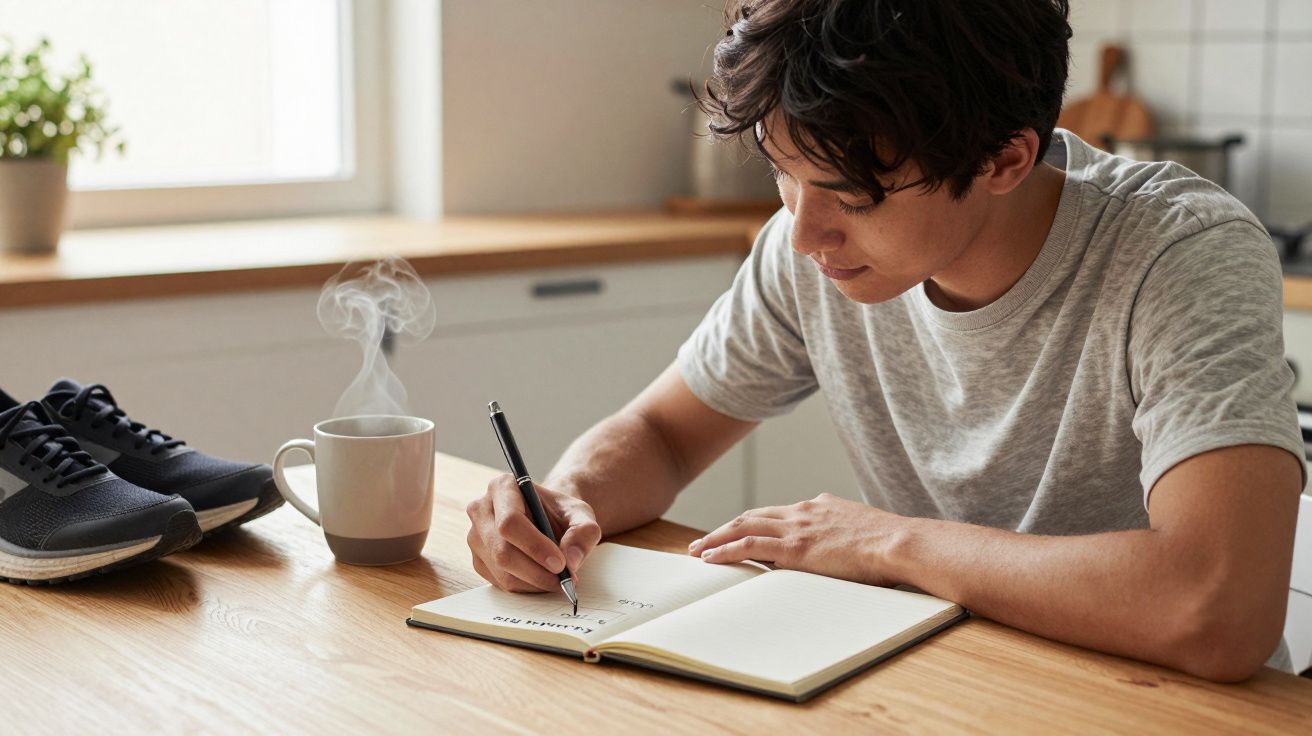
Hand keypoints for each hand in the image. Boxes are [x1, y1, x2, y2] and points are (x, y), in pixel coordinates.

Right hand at [466, 473, 601, 592]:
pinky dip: (526, 587)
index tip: (560, 564)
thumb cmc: (561, 513)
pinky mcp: (478, 559)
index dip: (535, 546)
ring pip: (501, 570)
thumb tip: (571, 560)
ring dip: (534, 582)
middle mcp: (482, 509)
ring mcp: (476, 536)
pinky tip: (543, 578)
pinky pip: (500, 582)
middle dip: (537, 571)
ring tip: (559, 579)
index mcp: (503, 487)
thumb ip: (583, 532)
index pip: (510, 522)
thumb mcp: (581, 515)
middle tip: (565, 579)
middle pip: (502, 550)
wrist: (548, 520)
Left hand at [688, 493, 907, 586]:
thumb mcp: (865, 531)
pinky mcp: (794, 547)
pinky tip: (710, 558)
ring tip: (697, 550)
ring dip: (716, 538)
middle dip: (726, 527)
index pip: (779, 514)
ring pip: (743, 527)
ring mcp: (797, 527)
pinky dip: (725, 551)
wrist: (899, 543)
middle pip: (754, 515)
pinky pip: (749, 547)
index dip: (756, 523)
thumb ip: (846, 533)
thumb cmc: (892, 545)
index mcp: (821, 506)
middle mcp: (804, 511)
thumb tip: (845, 547)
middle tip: (705, 540)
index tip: (741, 532)